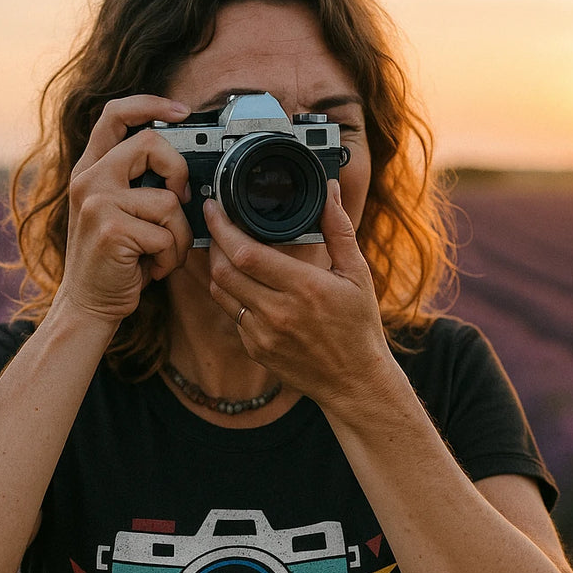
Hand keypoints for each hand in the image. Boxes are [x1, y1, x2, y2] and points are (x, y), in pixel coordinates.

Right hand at [54, 96, 194, 329]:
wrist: (87, 305)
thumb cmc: (113, 263)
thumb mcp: (118, 214)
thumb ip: (137, 186)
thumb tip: (185, 172)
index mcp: (90, 170)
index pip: (115, 114)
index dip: (150, 104)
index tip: (181, 111)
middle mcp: (88, 179)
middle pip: (150, 143)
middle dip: (179, 172)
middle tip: (179, 201)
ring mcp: (96, 202)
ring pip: (167, 201)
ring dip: (178, 236)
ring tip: (161, 254)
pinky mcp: (110, 229)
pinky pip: (165, 234)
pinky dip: (170, 258)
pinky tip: (152, 269)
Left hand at [204, 180, 394, 408]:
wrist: (354, 382)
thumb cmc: (359, 326)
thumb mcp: (358, 274)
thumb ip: (339, 230)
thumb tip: (328, 190)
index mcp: (304, 288)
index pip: (246, 253)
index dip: (223, 227)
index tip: (215, 208)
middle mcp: (279, 312)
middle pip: (224, 271)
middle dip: (213, 242)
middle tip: (216, 224)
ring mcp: (263, 334)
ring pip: (220, 292)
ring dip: (215, 267)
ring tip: (223, 249)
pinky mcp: (256, 350)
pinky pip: (232, 314)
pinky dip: (231, 294)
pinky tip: (241, 283)